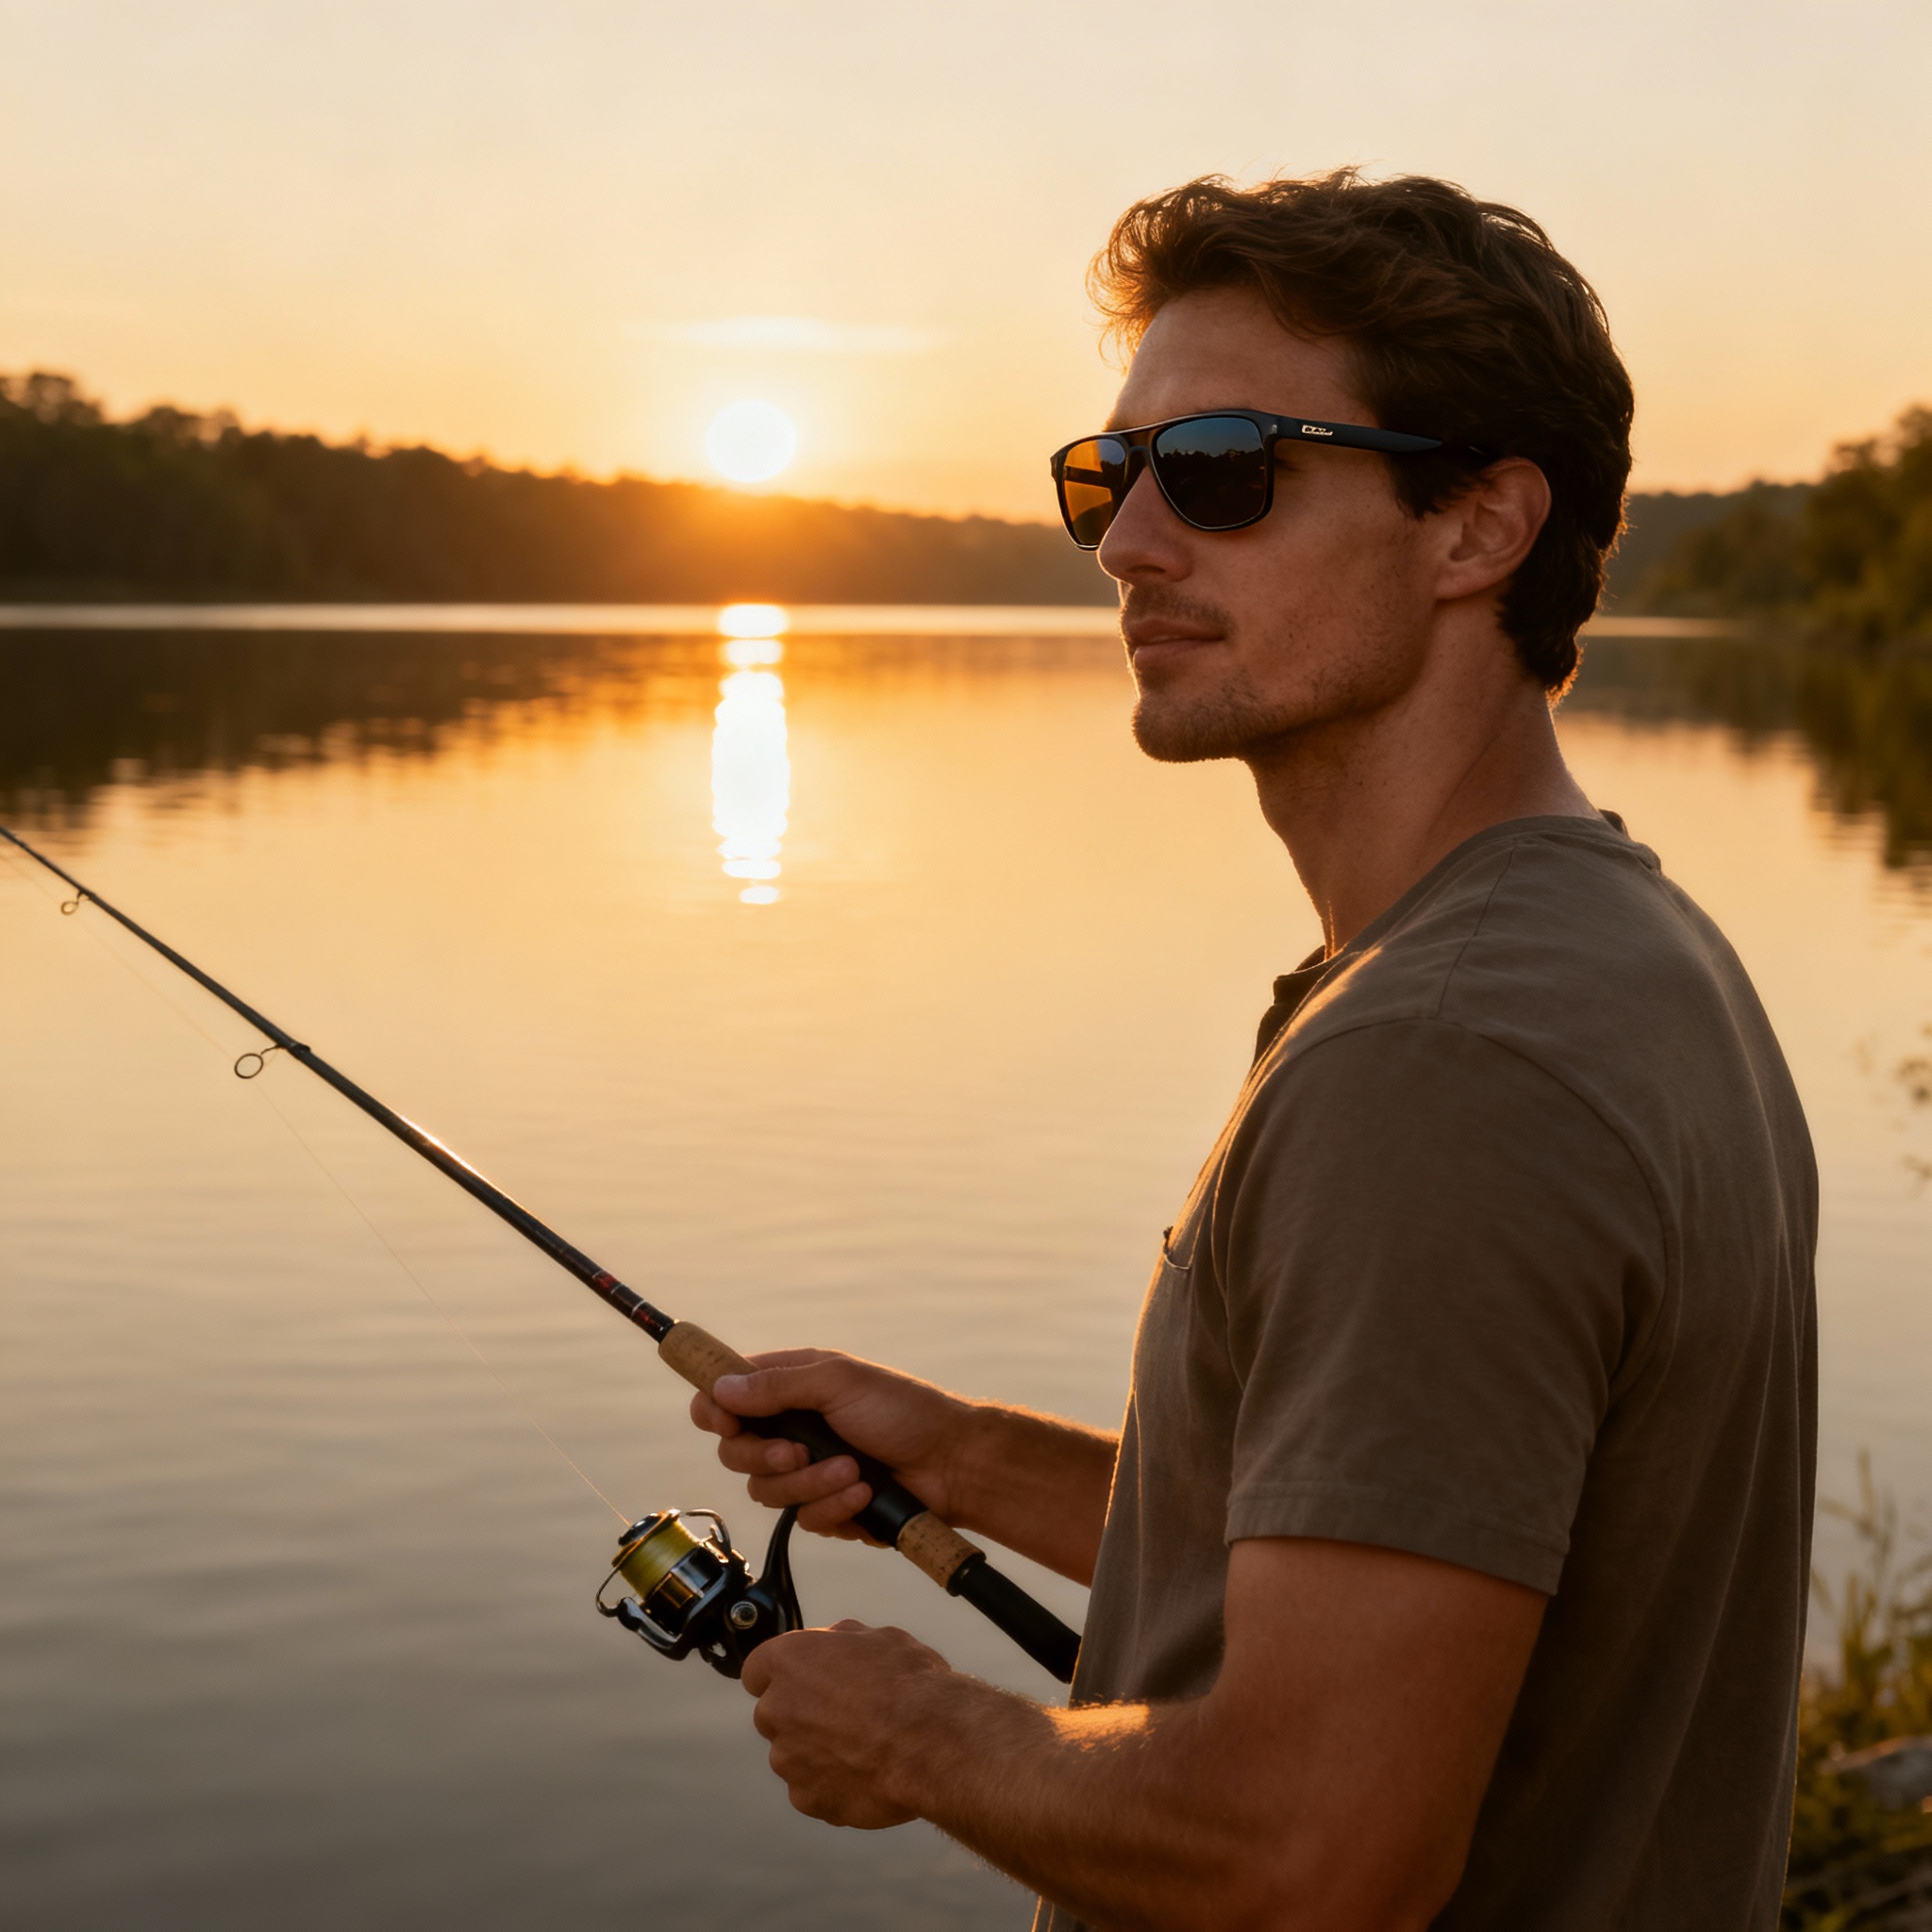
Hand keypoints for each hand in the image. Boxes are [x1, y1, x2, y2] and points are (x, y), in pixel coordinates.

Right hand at [690, 1349, 978, 1539]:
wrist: (953, 1464)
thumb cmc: (903, 1411)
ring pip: (768, 1492)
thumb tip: (722, 1389)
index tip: (726, 1424)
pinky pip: (804, 1520)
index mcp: (793, 1387)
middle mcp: (793, 1427)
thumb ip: (778, 1386)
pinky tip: (863, 1494)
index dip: (716, 1412)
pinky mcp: (828, 1507)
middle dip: (766, 1457)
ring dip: (810, 1485)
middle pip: (736, 1453)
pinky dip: (834, 1508)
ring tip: (852, 1471)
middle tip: (798, 1453)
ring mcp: (809, 1470)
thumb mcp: (840, 1383)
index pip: (728, 1398)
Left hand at [741, 1621, 951, 1828]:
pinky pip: (812, 1789)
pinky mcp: (806, 1799)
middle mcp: (777, 1709)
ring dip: (818, 1752)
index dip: (785, 1676)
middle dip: (802, 1716)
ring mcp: (787, 1759)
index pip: (758, 1670)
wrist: (929, 1742)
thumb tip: (832, 1645)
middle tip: (846, 1716)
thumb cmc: (907, 1685)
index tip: (805, 1682)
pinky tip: (866, 1773)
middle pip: (775, 1714)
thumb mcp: (878, 1638)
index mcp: (788, 1661)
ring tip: (865, 1747)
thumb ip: (840, 1641)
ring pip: (794, 1755)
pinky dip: (833, 1785)